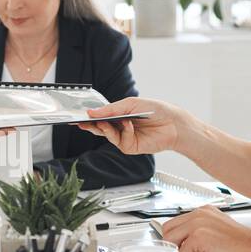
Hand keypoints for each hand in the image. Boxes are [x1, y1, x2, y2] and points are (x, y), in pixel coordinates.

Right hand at [74, 97, 190, 155]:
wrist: (173, 123)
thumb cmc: (154, 110)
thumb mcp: (130, 104)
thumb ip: (110, 109)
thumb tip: (91, 113)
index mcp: (118, 115)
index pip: (99, 116)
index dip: (88, 117)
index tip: (77, 116)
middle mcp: (119, 127)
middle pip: (99, 128)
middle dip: (91, 125)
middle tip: (82, 123)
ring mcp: (124, 138)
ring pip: (107, 135)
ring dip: (105, 129)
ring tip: (104, 122)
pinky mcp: (130, 147)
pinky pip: (120, 141)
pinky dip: (124, 132)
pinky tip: (129, 125)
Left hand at [159, 206, 250, 251]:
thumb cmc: (242, 244)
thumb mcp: (217, 229)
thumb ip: (200, 230)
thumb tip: (184, 241)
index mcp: (203, 211)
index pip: (175, 223)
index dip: (178, 238)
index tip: (185, 246)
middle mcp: (199, 214)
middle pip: (168, 230)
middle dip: (176, 245)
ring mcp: (197, 224)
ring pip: (171, 241)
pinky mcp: (198, 237)